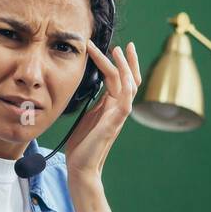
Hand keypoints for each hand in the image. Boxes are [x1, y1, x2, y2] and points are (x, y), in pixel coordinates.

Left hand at [63, 39, 142, 179]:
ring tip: (118, 51)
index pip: (120, 80)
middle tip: (125, 45)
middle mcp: (118, 109)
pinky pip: (126, 99)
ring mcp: (118, 115)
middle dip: (127, 61)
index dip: (120, 64)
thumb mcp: (87, 116)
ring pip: (128, 85)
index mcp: (111, 106)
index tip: (116, 49)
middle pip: (129, 79)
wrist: (81, 166)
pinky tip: (123, 73)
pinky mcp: (115, 122)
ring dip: (124, 67)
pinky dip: (126, 84)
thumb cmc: (82, 145)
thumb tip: (94, 88)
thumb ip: (95, 102)